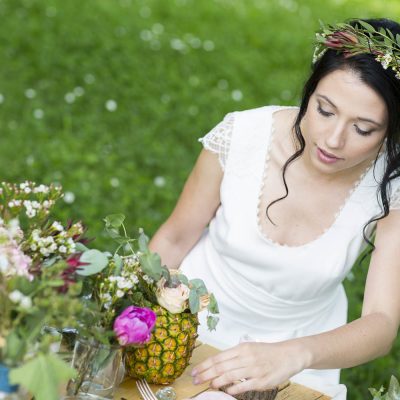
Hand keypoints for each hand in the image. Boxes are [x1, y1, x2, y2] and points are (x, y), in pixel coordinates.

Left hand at [191, 341, 307, 394]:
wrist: (288, 355)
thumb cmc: (266, 352)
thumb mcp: (249, 348)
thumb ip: (234, 355)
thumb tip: (217, 364)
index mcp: (241, 348)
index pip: (218, 357)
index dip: (204, 365)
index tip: (195, 371)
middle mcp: (246, 358)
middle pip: (220, 367)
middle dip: (205, 374)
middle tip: (195, 380)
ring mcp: (254, 370)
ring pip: (229, 376)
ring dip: (216, 382)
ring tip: (208, 385)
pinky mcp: (261, 381)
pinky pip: (243, 386)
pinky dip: (233, 389)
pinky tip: (226, 391)